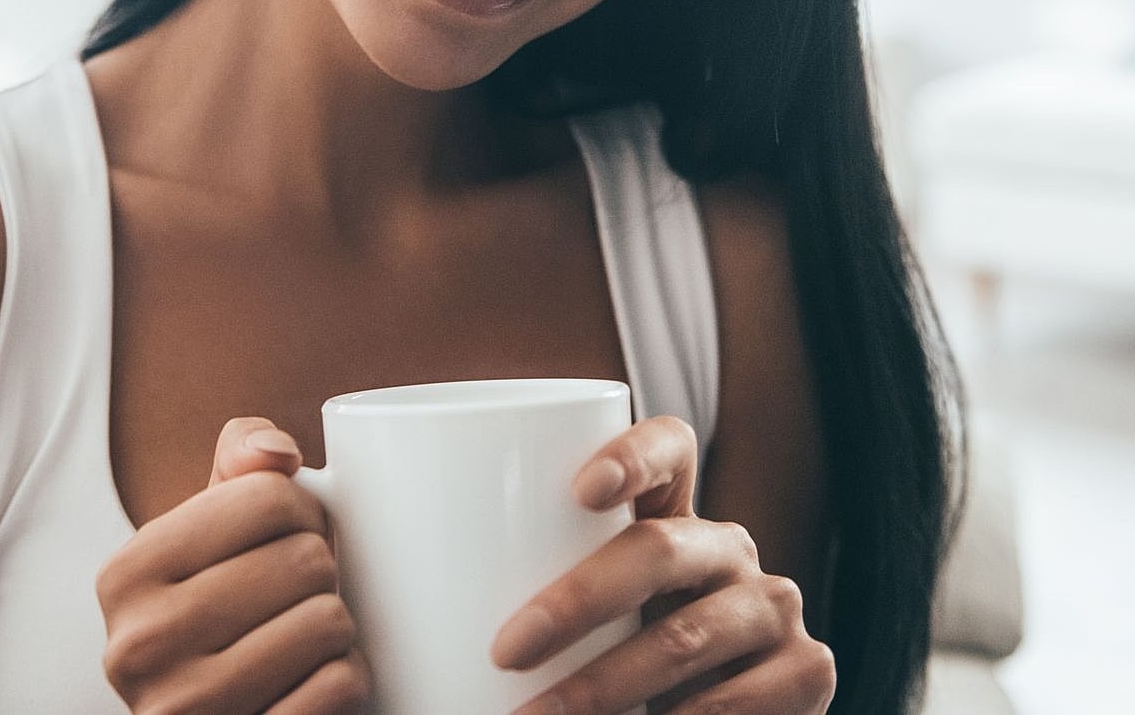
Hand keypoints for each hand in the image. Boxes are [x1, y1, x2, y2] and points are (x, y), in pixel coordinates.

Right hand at [95, 417, 372, 712]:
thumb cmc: (216, 615)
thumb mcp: (204, 536)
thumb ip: (238, 468)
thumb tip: (275, 454)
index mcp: (126, 573)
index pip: (268, 497)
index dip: (303, 514)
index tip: (287, 542)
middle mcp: (138, 645)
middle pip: (305, 559)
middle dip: (321, 574)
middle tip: (297, 598)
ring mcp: (183, 708)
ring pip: (328, 622)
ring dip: (336, 631)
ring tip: (301, 641)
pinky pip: (337, 687)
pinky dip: (346, 682)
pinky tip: (310, 685)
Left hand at [490, 416, 833, 714]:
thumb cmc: (585, 662)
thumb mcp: (551, 605)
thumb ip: (478, 557)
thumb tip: (327, 497)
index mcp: (670, 512)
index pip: (671, 446)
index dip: (633, 454)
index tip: (578, 490)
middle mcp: (728, 547)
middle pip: (661, 549)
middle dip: (577, 602)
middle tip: (505, 651)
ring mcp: (774, 607)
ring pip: (687, 639)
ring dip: (605, 690)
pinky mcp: (808, 673)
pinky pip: (744, 702)